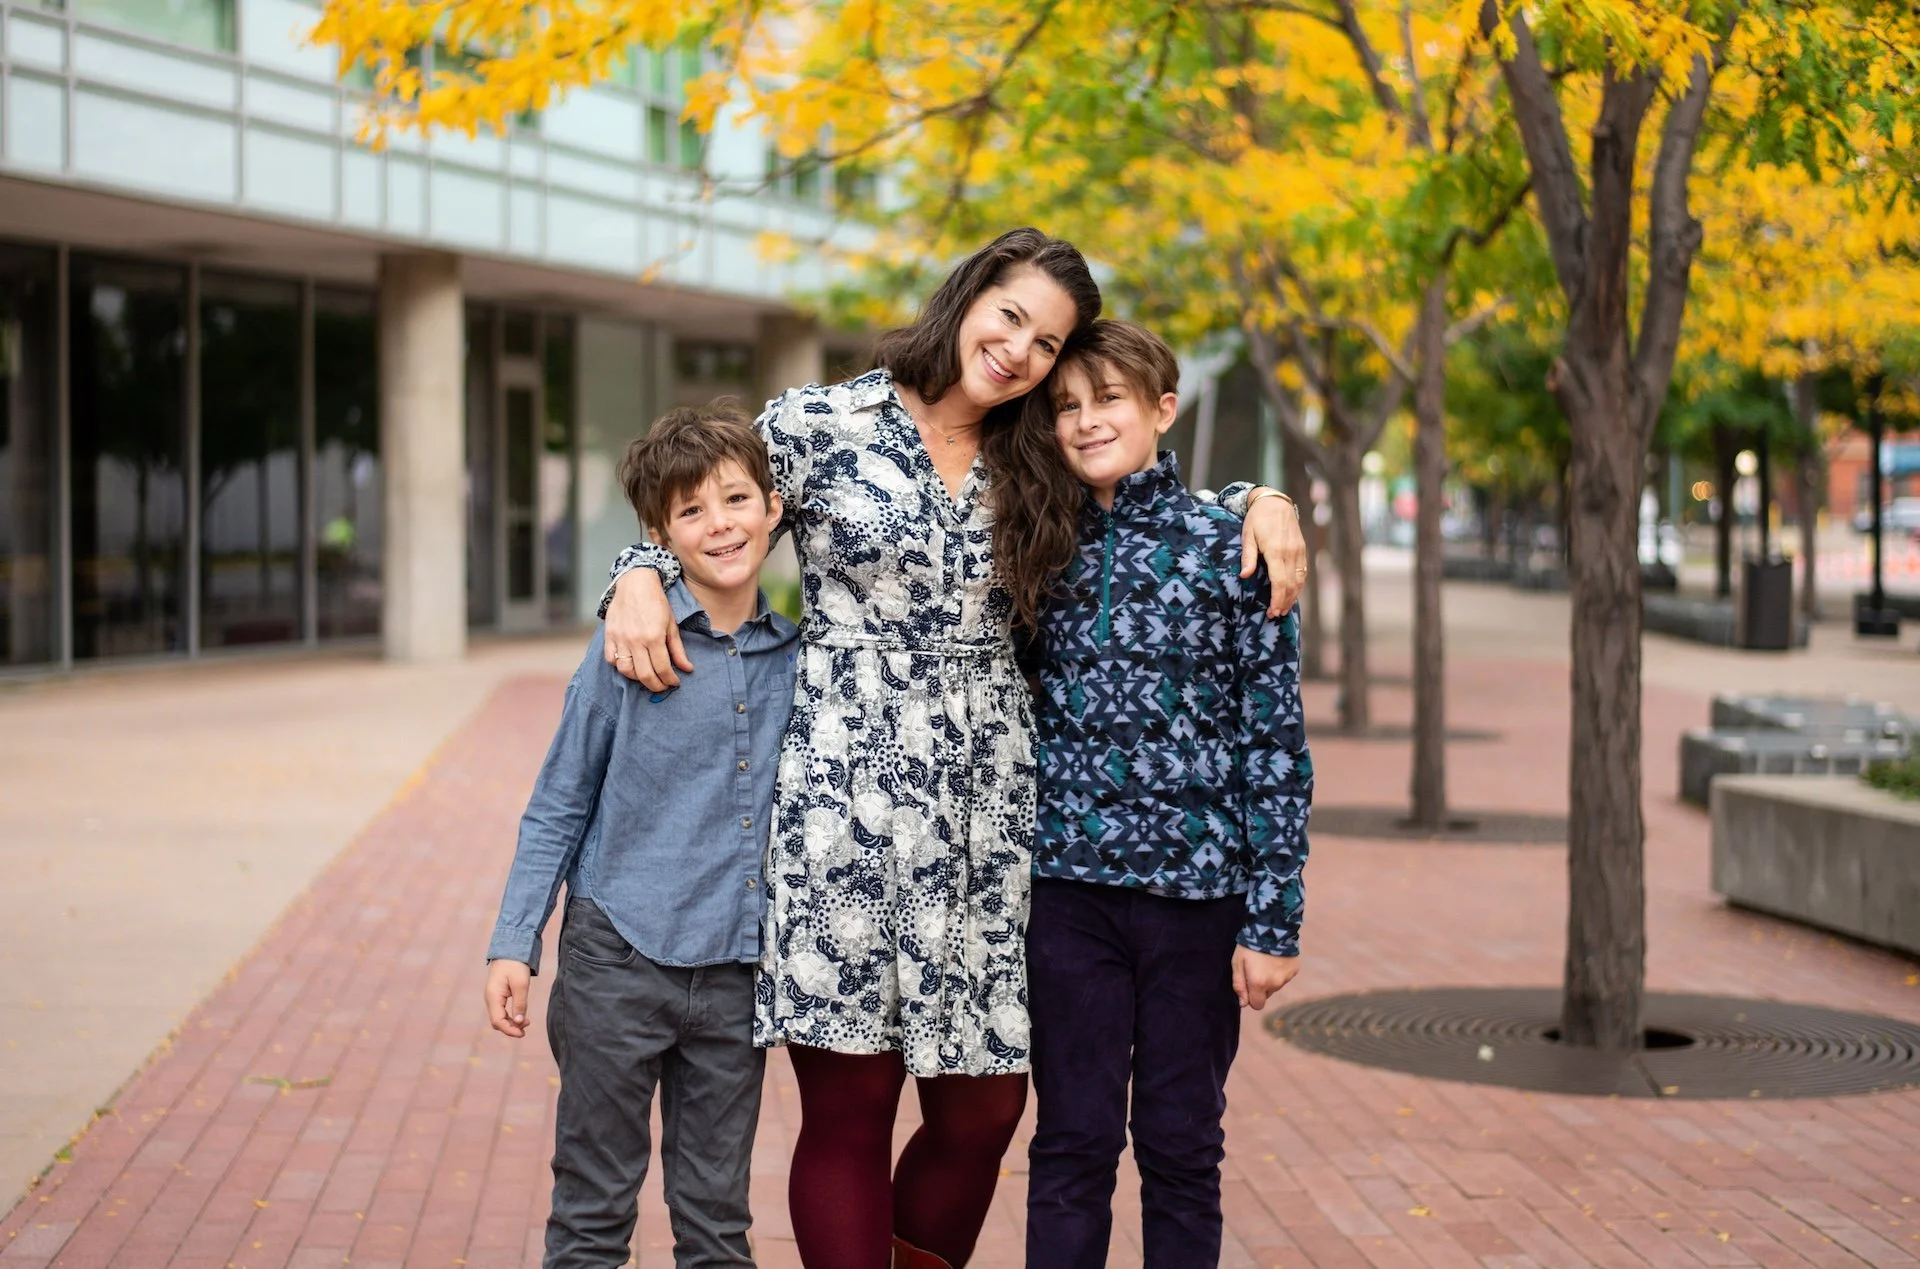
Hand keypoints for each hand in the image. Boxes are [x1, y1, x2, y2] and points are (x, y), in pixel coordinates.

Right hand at [485, 960, 532, 1037]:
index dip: (509, 1030)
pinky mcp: (497, 994)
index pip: (497, 1021)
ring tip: (527, 1023)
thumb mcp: (521, 984)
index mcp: (493, 996)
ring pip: (499, 1017)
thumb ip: (520, 1004)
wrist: (510, 948)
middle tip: (526, 1030)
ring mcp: (492, 997)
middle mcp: (490, 998)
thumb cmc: (515, 965)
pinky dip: (510, 1016)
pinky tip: (521, 1016)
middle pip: (497, 1021)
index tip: (522, 1033)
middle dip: (510, 1028)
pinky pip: (501, 1010)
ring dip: (511, 1023)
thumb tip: (520, 1023)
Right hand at [604, 568, 690, 689]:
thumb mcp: (672, 625)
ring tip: (647, 675)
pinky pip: (611, 659)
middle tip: (662, 686)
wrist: (636, 583)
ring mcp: (620, 639)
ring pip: (625, 670)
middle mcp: (635, 641)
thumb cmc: (656, 603)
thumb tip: (687, 669)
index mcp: (654, 637)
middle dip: (656, 685)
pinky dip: (620, 666)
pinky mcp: (609, 635)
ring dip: (637, 678)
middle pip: (644, 675)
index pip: (663, 668)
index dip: (670, 680)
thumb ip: (678, 649)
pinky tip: (630, 664)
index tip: (674, 682)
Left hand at [1231, 946, 1300, 1009]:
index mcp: (1259, 984)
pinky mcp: (1294, 969)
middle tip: (1256, 969)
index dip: (1251, 997)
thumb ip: (1239, 985)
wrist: (1271, 928)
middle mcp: (1275, 984)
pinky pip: (1285, 976)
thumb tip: (1243, 1003)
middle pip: (1267, 994)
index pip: (1257, 1005)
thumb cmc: (1249, 945)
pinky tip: (1276, 958)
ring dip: (1271, 978)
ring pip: (1276, 985)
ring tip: (1266, 961)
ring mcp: (1286, 977)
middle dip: (1261, 987)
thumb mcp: (1237, 963)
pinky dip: (1280, 970)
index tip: (1249, 985)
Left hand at [1240, 490, 1307, 616]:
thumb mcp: (1247, 535)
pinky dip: (1299, 585)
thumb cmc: (1257, 519)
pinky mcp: (1302, 550)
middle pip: (1291, 584)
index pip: (1280, 582)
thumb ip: (1248, 556)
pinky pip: (1303, 572)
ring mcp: (1298, 551)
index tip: (1272, 611)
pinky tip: (1292, 593)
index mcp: (1276, 551)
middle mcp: (1290, 553)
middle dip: (1285, 602)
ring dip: (1293, 596)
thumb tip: (1244, 576)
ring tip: (1284, 608)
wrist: (1274, 502)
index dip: (1277, 599)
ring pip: (1300, 580)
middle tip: (1276, 614)